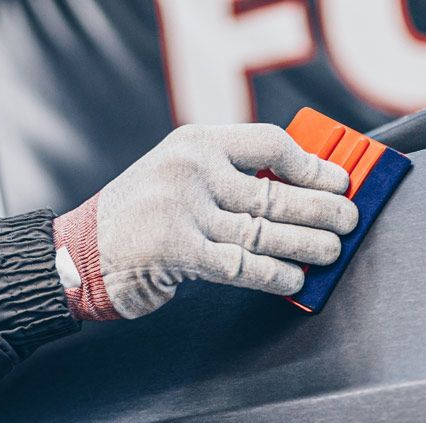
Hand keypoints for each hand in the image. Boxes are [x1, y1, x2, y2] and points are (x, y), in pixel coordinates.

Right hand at [53, 124, 358, 321]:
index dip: (310, 164)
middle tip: (348, 218)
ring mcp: (183, 209)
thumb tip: (294, 189)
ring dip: (306, 243)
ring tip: (332, 250)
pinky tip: (295, 278)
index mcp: (195, 142)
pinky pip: (241, 264)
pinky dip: (273, 273)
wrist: (76, 256)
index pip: (268, 143)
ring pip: (263, 229)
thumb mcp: (176, 176)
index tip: (337, 179)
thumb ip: (224, 177)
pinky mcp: (178, 251)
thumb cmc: (135, 222)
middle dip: (320, 207)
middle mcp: (191, 170)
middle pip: (274, 189)